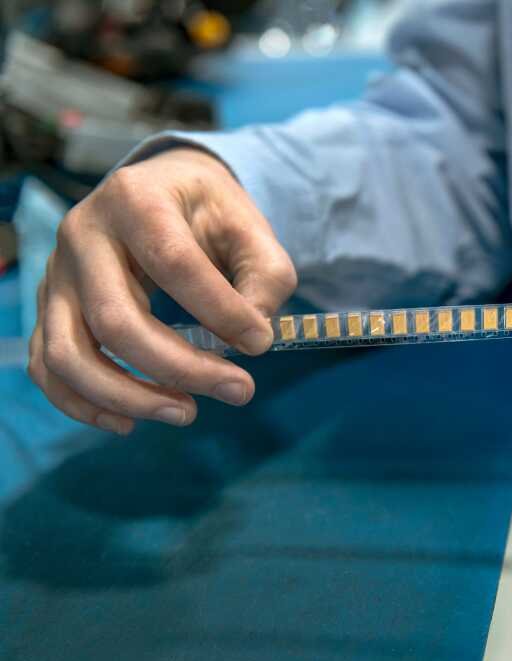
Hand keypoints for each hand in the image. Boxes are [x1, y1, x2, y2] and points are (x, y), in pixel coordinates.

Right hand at [27, 147, 296, 434]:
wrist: (160, 190)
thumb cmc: (209, 212)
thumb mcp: (250, 227)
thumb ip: (266, 276)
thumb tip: (253, 336)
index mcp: (135, 200)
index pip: (173, 263)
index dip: (220, 312)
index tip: (261, 343)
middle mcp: (82, 235)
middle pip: (115, 320)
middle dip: (180, 368)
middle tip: (239, 391)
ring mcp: (56, 275)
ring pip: (69, 353)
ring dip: (128, 396)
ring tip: (187, 413)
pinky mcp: (49, 308)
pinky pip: (48, 368)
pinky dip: (82, 404)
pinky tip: (131, 422)